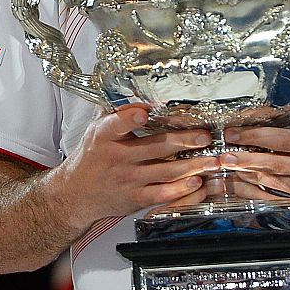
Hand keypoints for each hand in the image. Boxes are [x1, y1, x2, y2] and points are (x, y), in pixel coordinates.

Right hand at [49, 104, 217, 226]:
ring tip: (212, 159)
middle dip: (184, 141)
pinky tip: (197, 182)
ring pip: (166, 172)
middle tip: (205, 136)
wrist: (76, 195)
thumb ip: (116, 113)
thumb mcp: (95, 131)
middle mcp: (117, 158)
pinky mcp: (136, 199)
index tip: (144, 112)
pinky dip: (182, 189)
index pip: (117, 124)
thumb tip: (138, 91)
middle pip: (155, 147)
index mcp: (104, 137)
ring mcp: (128, 180)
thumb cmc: (90, 159)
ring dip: (193, 165)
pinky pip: (164, 194)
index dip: (130, 118)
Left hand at [220, 73, 289, 222]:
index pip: (284, 138)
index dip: (257, 134)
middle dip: (246, 155)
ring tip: (225, 165)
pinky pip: (278, 195)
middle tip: (224, 149)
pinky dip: (258, 190)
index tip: (235, 129)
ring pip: (274, 180)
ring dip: (247, 173)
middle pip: (275, 160)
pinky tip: (241, 184)